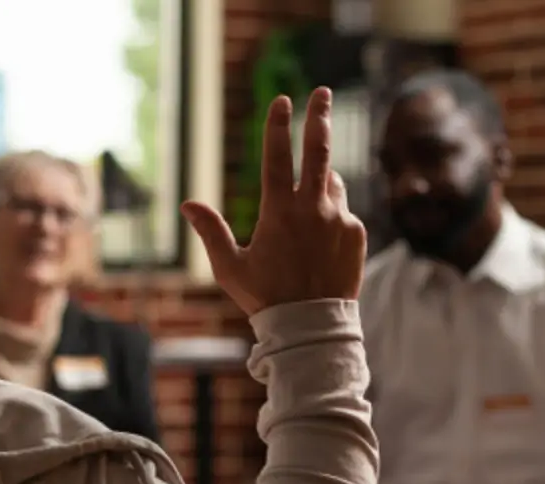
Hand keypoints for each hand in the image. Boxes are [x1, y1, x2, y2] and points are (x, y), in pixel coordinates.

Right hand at [181, 88, 367, 315]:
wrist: (312, 328)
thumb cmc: (266, 298)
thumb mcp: (230, 267)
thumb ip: (210, 232)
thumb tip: (187, 204)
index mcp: (279, 212)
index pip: (278, 156)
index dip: (278, 125)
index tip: (282, 100)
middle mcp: (313, 209)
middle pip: (318, 151)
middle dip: (319, 117)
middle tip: (322, 94)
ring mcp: (339, 219)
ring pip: (332, 182)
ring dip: (322, 180)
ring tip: (309, 205)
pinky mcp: (357, 234)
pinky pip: (344, 212)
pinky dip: (333, 214)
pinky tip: (321, 240)